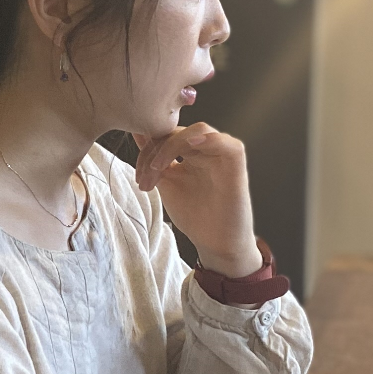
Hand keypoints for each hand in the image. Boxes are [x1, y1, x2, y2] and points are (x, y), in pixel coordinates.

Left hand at [131, 123, 261, 276]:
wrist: (215, 242)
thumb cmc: (194, 215)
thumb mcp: (166, 183)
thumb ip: (153, 160)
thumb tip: (137, 133)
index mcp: (190, 152)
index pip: (166, 135)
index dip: (148, 150)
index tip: (138, 177)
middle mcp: (206, 148)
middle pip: (177, 132)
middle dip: (154, 152)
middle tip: (143, 179)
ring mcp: (221, 153)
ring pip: (197, 130)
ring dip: (171, 146)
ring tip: (158, 170)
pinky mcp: (235, 162)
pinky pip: (224, 141)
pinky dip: (207, 138)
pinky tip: (189, 145)